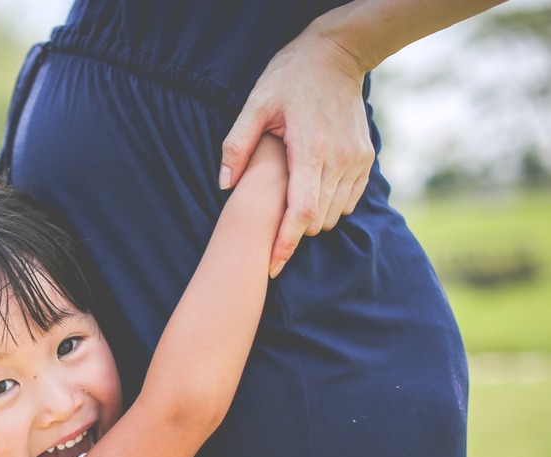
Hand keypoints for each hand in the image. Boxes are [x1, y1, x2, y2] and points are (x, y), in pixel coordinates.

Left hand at [219, 30, 374, 277]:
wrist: (337, 55)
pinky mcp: (366, 158)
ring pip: (334, 214)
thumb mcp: (255, 104)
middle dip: (293, 234)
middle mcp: (338, 158)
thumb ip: (238, 145)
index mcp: (309, 148)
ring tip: (287, 215)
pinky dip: (330, 207)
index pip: (299, 211)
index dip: (285, 243)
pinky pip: (349, 201)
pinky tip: (309, 198)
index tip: (271, 266)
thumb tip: (225, 185)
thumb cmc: (289, 78)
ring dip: (311, 221)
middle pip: (316, 220)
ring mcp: (356, 160)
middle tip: (269, 239)